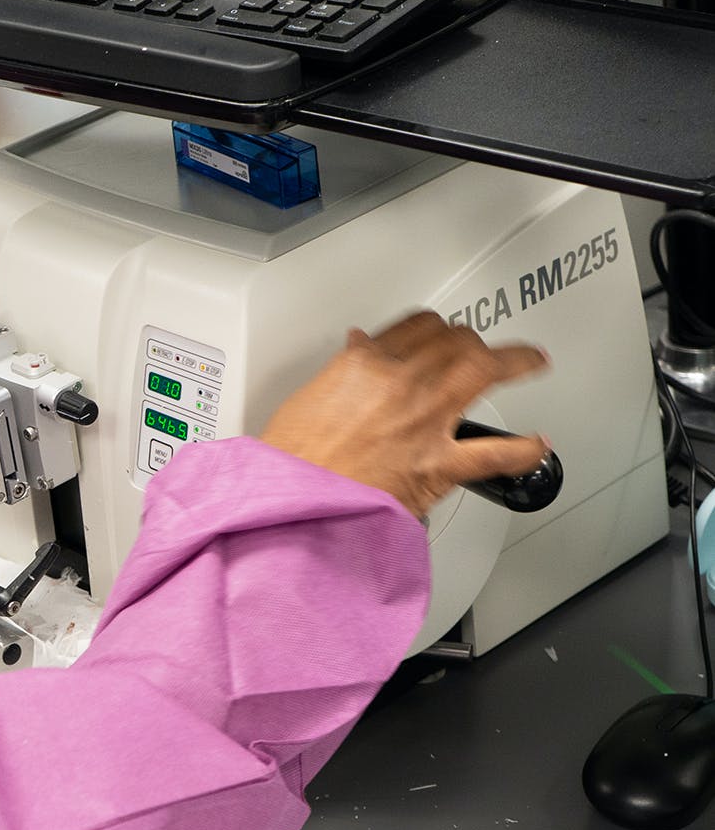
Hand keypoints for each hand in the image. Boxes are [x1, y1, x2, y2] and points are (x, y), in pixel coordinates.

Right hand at [258, 312, 550, 516]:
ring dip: (515, 362)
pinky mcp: (439, 465)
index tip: (438, 332)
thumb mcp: (304, 400)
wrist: (295, 501)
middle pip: (455, 342)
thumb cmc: (293, 461)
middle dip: (473, 341)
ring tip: (529, 361)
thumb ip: (339, 375)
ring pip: (484, 372)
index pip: (415, 328)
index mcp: (364, 364)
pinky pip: (495, 454)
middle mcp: (401, 384)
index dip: (433, 327)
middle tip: (479, 347)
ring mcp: (425, 421)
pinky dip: (523, 450)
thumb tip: (354, 357)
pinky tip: (537, 444)